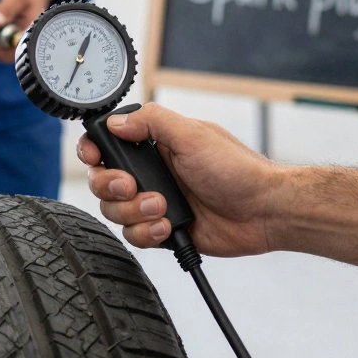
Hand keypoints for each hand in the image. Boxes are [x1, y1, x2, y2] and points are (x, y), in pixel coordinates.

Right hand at [77, 103, 280, 256]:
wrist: (263, 212)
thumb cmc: (238, 170)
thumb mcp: (193, 135)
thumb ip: (152, 122)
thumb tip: (116, 121)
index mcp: (156, 145)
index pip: (108, 144)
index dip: (93, 152)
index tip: (95, 158)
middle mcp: (152, 172)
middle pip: (102, 182)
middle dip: (112, 187)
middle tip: (134, 186)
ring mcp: (155, 202)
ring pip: (115, 212)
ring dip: (134, 211)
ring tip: (163, 208)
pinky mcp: (162, 230)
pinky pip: (134, 236)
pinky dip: (146, 233)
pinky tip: (168, 227)